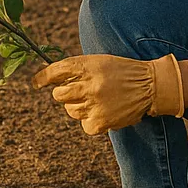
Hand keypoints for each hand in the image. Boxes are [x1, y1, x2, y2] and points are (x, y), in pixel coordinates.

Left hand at [32, 54, 184, 134]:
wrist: (151, 85)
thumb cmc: (123, 72)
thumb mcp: (100, 62)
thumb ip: (79, 69)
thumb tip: (53, 79)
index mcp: (88, 66)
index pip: (56, 71)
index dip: (43, 78)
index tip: (37, 82)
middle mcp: (89, 85)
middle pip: (59, 94)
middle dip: (64, 94)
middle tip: (78, 93)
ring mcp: (95, 104)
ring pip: (71, 110)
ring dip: (79, 107)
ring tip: (97, 101)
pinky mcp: (101, 121)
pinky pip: (84, 125)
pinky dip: (91, 122)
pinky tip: (104, 112)